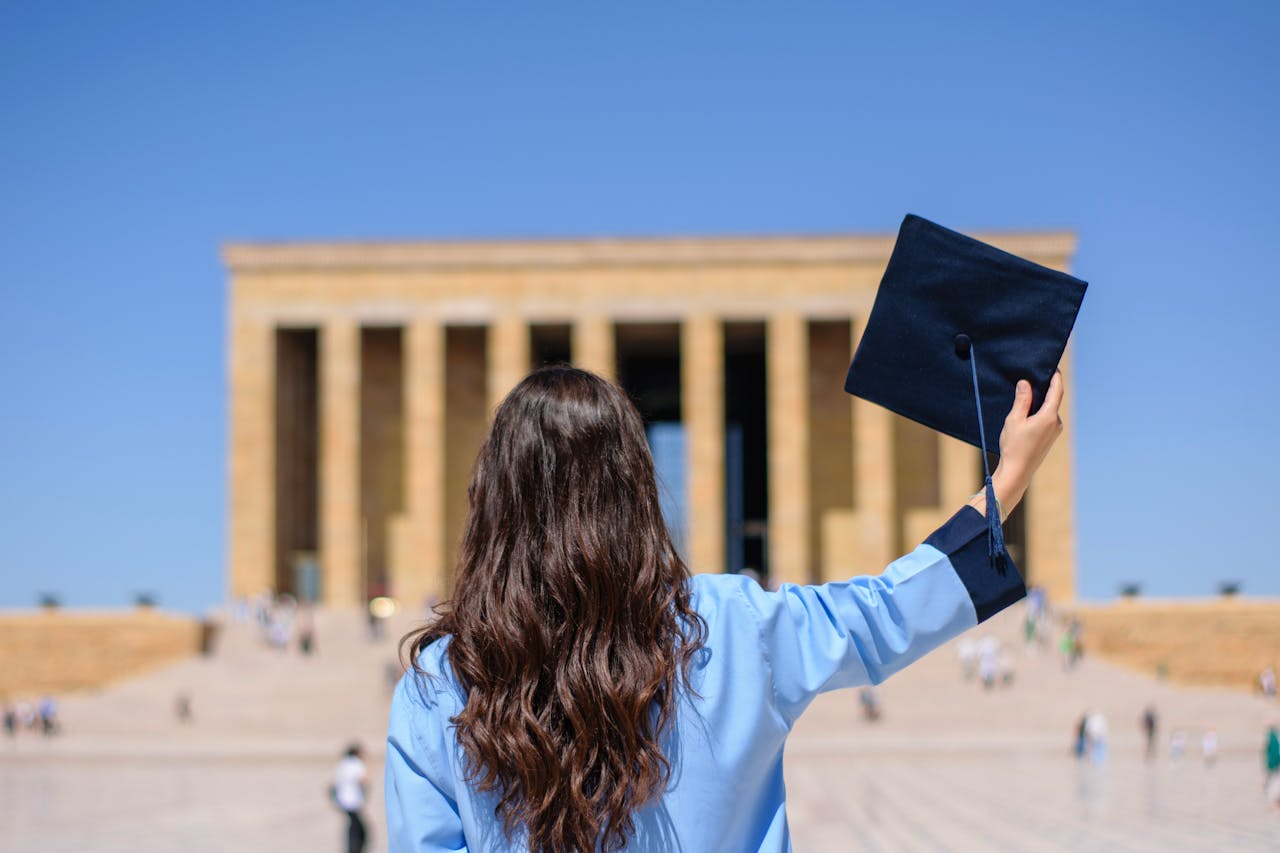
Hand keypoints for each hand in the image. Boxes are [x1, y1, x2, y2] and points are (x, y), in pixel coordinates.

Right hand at [990, 371, 1064, 511]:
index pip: (1057, 390)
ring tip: (1026, 394)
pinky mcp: (1049, 437)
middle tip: (1034, 376)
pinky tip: (1026, 412)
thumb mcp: (1014, 419)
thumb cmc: (1014, 446)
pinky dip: (1039, 412)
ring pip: (1049, 410)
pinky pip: (1047, 418)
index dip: (1056, 377)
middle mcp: (1056, 423)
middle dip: (1045, 388)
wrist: (1017, 472)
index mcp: (1049, 416)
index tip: (1053, 366)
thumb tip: (1026, 383)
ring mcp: (1054, 431)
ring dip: (1040, 401)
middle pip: (1053, 399)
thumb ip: (1022, 400)